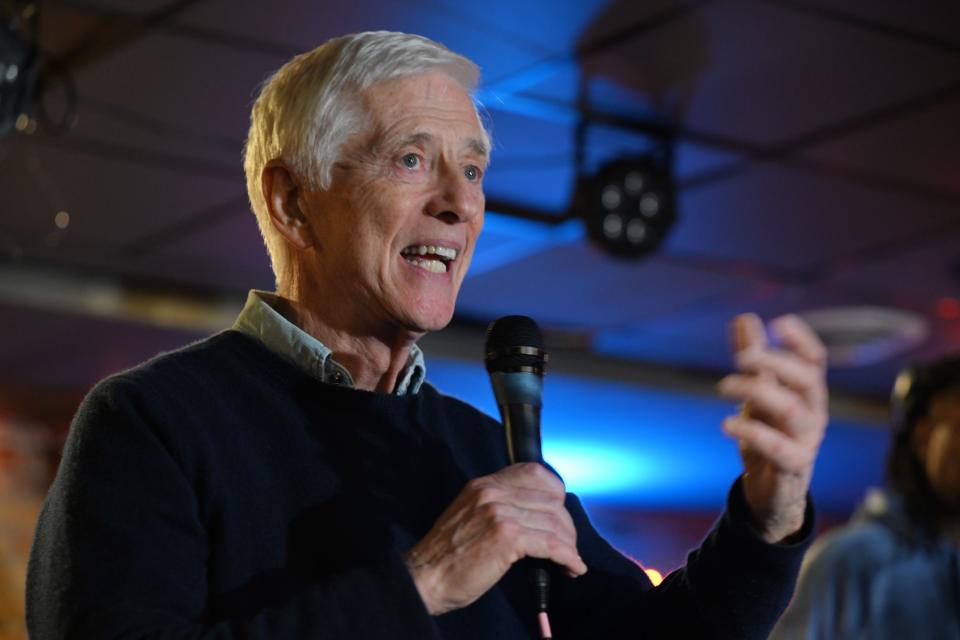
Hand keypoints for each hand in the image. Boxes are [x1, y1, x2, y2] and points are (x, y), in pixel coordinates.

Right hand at [404, 462, 587, 614]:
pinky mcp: (506, 537)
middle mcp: (492, 492)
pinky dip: (567, 557)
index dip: (555, 493)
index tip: (559, 513)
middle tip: (567, 546)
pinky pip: (551, 544)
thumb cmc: (446, 556)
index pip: (533, 472)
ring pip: (554, 522)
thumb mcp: (469, 516)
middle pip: (551, 499)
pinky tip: (572, 567)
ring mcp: (499, 512)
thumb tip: (534, 516)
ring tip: (569, 561)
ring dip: (569, 545)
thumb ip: (497, 508)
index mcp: (483, 485)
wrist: (424, 577)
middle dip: (566, 526)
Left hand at [717, 313, 827, 542]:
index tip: (779, 322)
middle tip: (741, 356)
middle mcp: (813, 414)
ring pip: (791, 410)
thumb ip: (754, 359)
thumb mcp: (760, 394)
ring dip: (756, 392)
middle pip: (808, 380)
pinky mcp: (792, 467)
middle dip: (776, 363)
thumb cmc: (770, 435)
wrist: (772, 491)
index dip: (801, 339)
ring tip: (723, 385)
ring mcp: (806, 441)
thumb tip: (745, 318)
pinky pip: (778, 448)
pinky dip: (752, 433)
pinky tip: (727, 424)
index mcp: (807, 393)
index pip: (815, 360)